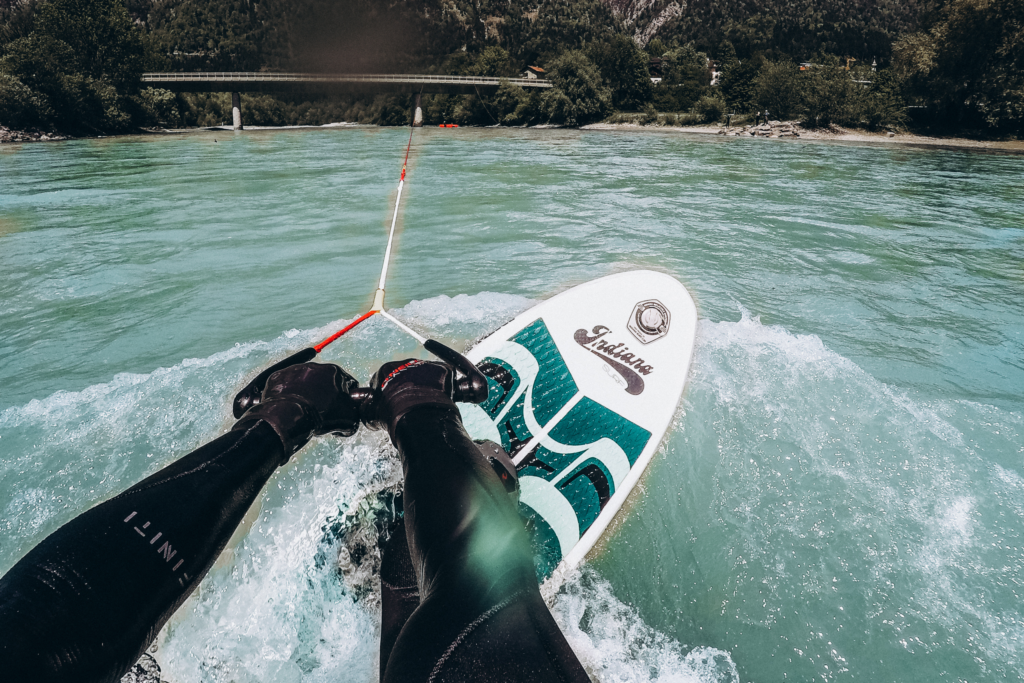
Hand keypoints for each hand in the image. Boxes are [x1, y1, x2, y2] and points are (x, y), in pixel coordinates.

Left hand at [234, 362, 359, 457]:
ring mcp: (294, 370)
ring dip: (305, 393)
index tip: (339, 408)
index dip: (345, 398)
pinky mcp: (277, 377)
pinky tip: (290, 406)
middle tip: (321, 412)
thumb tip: (351, 419)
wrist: (291, 416)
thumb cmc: (321, 415)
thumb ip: (355, 415)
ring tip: (303, 410)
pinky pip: (285, 386)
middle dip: (323, 394)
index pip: (346, 383)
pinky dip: (288, 395)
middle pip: (323, 381)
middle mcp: (314, 366)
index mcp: (334, 371)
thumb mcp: (348, 419)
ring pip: (303, 382)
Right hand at [362, 359, 456, 438]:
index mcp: (386, 370)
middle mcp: (406, 363)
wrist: (420, 419)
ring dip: (425, 385)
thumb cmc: (395, 416)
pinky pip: (442, 376)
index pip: (384, 378)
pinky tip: (439, 399)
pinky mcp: (443, 370)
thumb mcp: (372, 413)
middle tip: (410, 404)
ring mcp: (425, 365)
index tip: (392, 403)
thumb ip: (366, 406)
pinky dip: (442, 387)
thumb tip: (364, 405)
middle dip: (407, 386)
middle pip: (406, 374)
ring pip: (424, 374)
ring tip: (425, 403)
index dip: (388, 393)